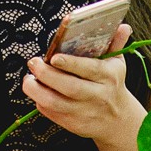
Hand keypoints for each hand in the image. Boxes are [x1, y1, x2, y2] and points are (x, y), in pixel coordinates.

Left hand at [22, 23, 138, 139]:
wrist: (118, 120)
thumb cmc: (112, 85)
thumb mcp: (116, 64)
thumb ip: (115, 43)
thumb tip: (122, 26)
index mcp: (109, 76)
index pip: (90, 69)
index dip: (70, 63)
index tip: (54, 57)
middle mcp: (98, 96)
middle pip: (69, 87)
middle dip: (46, 74)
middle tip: (34, 63)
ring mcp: (85, 112)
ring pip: (55, 103)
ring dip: (36, 90)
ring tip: (29, 79)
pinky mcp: (74, 124)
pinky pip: (52, 113)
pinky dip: (40, 101)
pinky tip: (37, 92)